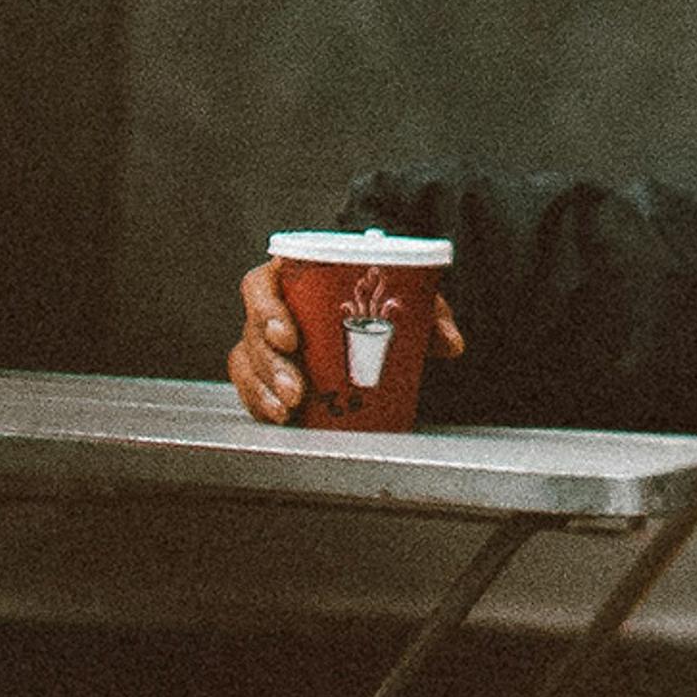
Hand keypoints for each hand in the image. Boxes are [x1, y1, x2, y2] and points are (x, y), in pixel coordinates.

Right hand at [230, 260, 461, 422]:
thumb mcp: (408, 298)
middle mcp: (272, 309)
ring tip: (288, 410)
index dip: (266, 311)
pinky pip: (251, 387)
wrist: (376, 314)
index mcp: (292, 279)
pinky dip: (260, 404)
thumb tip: (450, 343)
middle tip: (297, 389)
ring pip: (246, 363)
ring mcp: (265, 342)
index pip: (259, 287)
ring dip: (262, 390)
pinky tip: (277, 418)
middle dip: (270, 365)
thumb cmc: (380, 297)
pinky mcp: (269, 372)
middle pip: (252, 333)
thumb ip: (430, 315)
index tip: (289, 337)